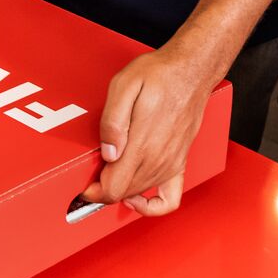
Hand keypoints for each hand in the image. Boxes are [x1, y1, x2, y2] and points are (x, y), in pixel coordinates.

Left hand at [79, 49, 215, 216]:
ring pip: (140, 194)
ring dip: (122, 192)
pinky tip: (140, 197)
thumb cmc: (159, 75)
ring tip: (110, 176)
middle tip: (93, 177)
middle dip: (104, 190)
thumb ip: (113, 122)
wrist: (191, 71)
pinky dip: (153, 206)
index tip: (86, 186)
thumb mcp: (124, 85)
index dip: (95, 192)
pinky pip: (170, 199)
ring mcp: (171, 163)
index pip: (114, 188)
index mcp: (142, 143)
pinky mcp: (180, 162)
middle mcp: (158, 158)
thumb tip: (108, 152)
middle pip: (124, 194)